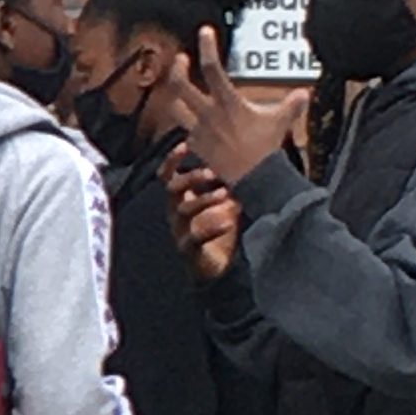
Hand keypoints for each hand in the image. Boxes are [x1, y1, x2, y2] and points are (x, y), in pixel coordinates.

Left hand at [141, 26, 307, 186]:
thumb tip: (304, 93)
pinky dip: (189, 126)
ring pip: (175, 108)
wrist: (255, 177)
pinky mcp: (196, 146)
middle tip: (181, 59)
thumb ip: (291, 104)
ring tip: (178, 90)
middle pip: (180, 86)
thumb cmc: (267, 147)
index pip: (212, 69)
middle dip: (177, 69)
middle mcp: (208, 114)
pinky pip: (185, 132)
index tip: (204, 32)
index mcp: (228, 102)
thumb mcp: (281, 121)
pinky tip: (195, 123)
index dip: (207, 47)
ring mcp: (199, 130)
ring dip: (174, 97)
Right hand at [166, 156, 244, 282]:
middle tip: (212, 173)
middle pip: (173, 189)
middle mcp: (177, 213)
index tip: (185, 144)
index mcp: (183, 199)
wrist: (225, 270)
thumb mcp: (227, 203)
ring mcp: (181, 231)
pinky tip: (227, 222)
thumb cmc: (225, 230)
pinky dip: (210, 228)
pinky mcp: (189, 251)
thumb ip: (228, 183)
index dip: (173, 160)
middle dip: (191, 178)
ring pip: (183, 211)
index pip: (168, 175)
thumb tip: (246, 154)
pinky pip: (194, 238)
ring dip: (204, 200)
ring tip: (226, 195)